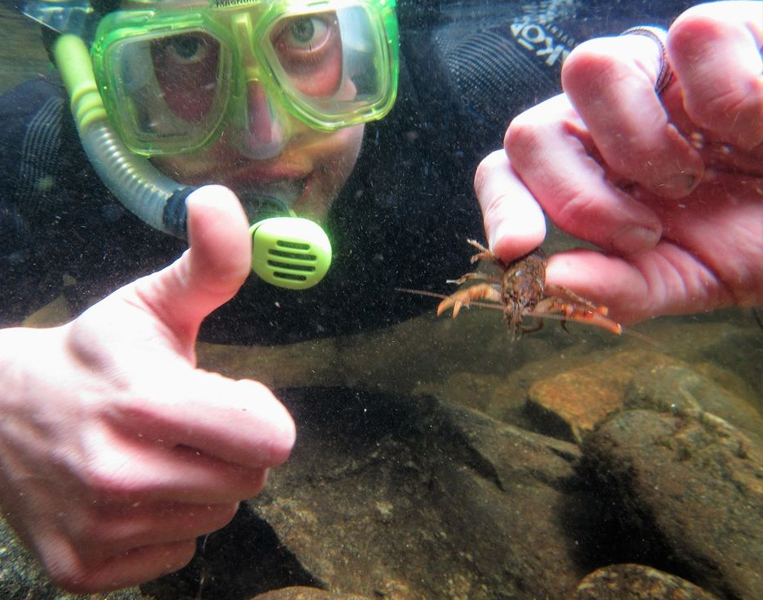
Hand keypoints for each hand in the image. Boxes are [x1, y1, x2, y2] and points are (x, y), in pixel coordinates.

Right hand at [0, 186, 295, 591]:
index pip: (271, 440)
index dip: (259, 413)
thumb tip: (222, 200)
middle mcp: (119, 476)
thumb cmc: (93, 353)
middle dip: (233, 448)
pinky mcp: (82, 570)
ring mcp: (98, 531)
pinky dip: (166, 523)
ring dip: (201, 484)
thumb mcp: (152, 301)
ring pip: (216, 515)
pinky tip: (132, 489)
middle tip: (187, 422)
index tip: (227, 395)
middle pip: (250, 480)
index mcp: (147, 402)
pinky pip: (178, 552)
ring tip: (155, 450)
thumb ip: (208, 262)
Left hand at [475, 1, 762, 323]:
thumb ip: (622, 287)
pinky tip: (755, 129)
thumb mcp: (688, 276)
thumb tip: (551, 283)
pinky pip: (695, 36)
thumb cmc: (753, 236)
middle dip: (577, 196)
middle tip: (642, 233)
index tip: (519, 247)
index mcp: (588, 174)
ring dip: (640, 143)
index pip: (508, 173)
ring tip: (695, 176)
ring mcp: (658, 70)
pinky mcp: (724, 31)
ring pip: (589, 69)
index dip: (503, 206)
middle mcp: (607, 118)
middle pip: (530, 132)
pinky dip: (730, 97)